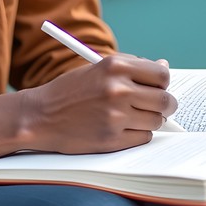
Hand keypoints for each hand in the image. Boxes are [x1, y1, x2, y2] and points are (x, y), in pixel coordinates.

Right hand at [19, 54, 177, 154]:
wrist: (40, 116)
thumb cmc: (69, 91)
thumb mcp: (98, 68)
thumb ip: (132, 67)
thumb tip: (164, 67)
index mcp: (115, 66)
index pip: (162, 75)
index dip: (163, 82)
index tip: (159, 86)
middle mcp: (118, 89)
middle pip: (165, 100)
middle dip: (165, 104)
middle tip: (158, 106)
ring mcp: (116, 116)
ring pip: (156, 121)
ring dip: (149, 120)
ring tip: (131, 116)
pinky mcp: (112, 139)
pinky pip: (143, 137)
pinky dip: (137, 134)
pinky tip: (121, 128)